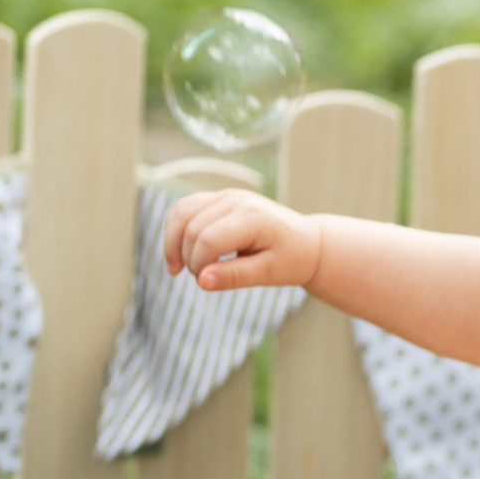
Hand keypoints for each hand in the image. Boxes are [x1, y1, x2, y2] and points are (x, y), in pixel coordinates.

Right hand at [163, 190, 322, 291]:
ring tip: (178, 268)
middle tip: (202, 279)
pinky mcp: (219, 198)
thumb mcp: (268, 274)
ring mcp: (227, 195)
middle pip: (191, 227)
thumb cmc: (291, 260)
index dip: (199, 266)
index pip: (208, 239)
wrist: (306, 242)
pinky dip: (176, 230)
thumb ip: (235, 276)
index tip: (205, 283)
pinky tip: (180, 251)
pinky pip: (185, 208)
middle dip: (188, 258)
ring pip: (181, 212)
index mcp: (252, 217)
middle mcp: (237, 200)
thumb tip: (201, 281)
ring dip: (173, 242)